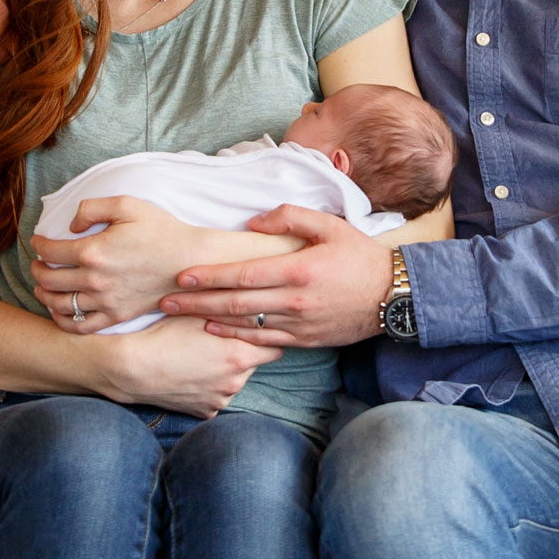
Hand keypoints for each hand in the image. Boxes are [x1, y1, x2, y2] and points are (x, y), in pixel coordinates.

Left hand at [33, 196, 206, 332]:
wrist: (191, 260)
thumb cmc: (161, 230)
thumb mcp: (127, 205)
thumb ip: (91, 208)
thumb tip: (71, 226)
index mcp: (93, 251)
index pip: (49, 251)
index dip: (38, 244)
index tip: (38, 241)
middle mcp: (95, 279)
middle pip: (48, 279)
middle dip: (36, 269)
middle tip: (38, 263)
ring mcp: (106, 301)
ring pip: (59, 304)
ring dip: (43, 295)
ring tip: (43, 286)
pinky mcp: (118, 315)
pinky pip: (81, 325)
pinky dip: (63, 321)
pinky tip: (60, 311)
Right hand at [96, 316, 278, 418]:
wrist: (130, 368)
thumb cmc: (163, 335)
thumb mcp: (199, 314)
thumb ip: (232, 311)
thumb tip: (258, 302)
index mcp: (240, 355)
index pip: (275, 346)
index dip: (265, 336)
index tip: (255, 329)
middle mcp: (236, 381)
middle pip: (255, 364)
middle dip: (245, 352)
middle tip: (221, 341)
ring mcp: (221, 399)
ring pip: (235, 381)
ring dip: (226, 371)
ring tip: (200, 358)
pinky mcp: (206, 412)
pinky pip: (215, 397)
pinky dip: (209, 388)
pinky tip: (191, 375)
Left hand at [163, 205, 394, 347]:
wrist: (393, 295)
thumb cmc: (360, 256)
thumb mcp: (330, 225)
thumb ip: (290, 218)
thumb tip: (254, 224)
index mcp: (298, 269)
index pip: (242, 275)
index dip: (209, 277)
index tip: (181, 277)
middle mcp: (295, 300)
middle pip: (235, 303)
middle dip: (196, 302)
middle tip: (165, 302)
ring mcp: (299, 324)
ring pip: (245, 324)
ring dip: (209, 320)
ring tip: (180, 316)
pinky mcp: (306, 340)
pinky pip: (264, 340)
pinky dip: (237, 336)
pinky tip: (215, 330)